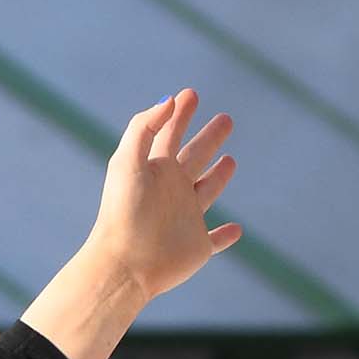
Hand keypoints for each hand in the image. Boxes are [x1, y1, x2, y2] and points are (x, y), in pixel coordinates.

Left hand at [90, 90, 242, 304]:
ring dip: (218, 177)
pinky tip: (237, 230)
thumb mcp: (126, 162)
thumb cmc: (122, 213)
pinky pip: (215, 241)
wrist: (123, 265)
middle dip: (209, 138)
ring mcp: (185, 219)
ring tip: (230, 160)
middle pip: (195, 157)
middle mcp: (171, 192)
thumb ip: (144, 127)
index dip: (180, 113)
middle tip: (226, 119)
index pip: (169, 134)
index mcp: (155, 171)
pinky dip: (226, 236)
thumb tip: (169, 100)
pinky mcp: (196, 247)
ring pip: (206, 192)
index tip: (191, 93)